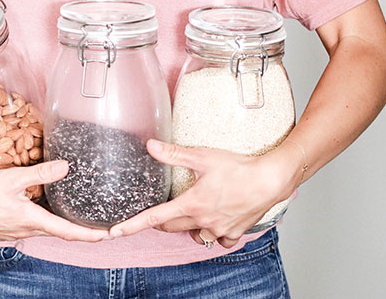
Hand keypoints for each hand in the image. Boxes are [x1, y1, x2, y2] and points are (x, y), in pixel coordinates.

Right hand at [0, 160, 109, 241]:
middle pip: (60, 231)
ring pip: (46, 228)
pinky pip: (32, 224)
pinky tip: (45, 206)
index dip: (90, 234)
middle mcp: (26, 229)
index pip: (68, 231)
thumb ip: (40, 173)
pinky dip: (44, 219)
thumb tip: (65, 167)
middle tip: (99, 224)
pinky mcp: (7, 227)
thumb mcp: (12, 179)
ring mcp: (16, 231)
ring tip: (78, 214)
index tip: (108, 235)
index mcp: (32, 220)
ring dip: (62, 223)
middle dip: (81, 229)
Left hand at [109, 140, 299, 247]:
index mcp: (191, 204)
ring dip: (189, 226)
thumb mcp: (203, 156)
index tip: (114, 232)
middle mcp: (202, 220)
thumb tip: (151, 146)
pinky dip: (215, 233)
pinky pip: (219, 239)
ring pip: (195, 234)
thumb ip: (174, 154)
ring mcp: (219, 228)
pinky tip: (217, 220)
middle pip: (171, 227)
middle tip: (160, 210)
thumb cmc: (239, 167)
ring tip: (192, 211)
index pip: (154, 217)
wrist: (271, 180)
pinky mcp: (234, 231)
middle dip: (162, 221)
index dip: (131, 225)